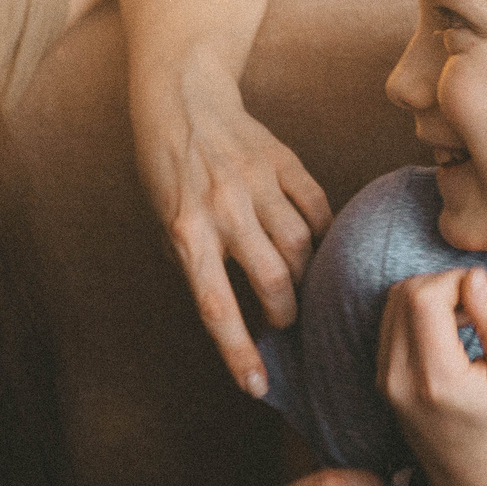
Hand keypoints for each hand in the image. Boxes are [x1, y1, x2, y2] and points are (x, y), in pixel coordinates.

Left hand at [133, 56, 331, 398]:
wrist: (182, 98)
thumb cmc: (168, 172)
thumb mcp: (166, 225)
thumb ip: (200, 265)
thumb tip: (235, 315)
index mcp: (186, 232)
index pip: (216, 306)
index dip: (237, 351)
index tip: (257, 386)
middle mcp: (223, 210)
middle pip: (275, 280)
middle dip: (285, 313)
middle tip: (284, 321)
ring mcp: (256, 184)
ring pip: (302, 248)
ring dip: (306, 277)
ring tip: (300, 285)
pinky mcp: (283, 161)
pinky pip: (316, 210)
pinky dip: (320, 234)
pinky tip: (313, 243)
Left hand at [377, 269, 486, 485]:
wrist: (479, 481)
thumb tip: (474, 277)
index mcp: (435, 378)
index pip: (424, 296)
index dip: (458, 280)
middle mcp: (398, 378)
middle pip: (404, 294)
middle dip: (445, 284)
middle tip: (483, 305)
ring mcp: (385, 380)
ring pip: (393, 303)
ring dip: (432, 296)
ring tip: (470, 317)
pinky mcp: (382, 378)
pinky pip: (391, 323)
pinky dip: (420, 313)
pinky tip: (451, 332)